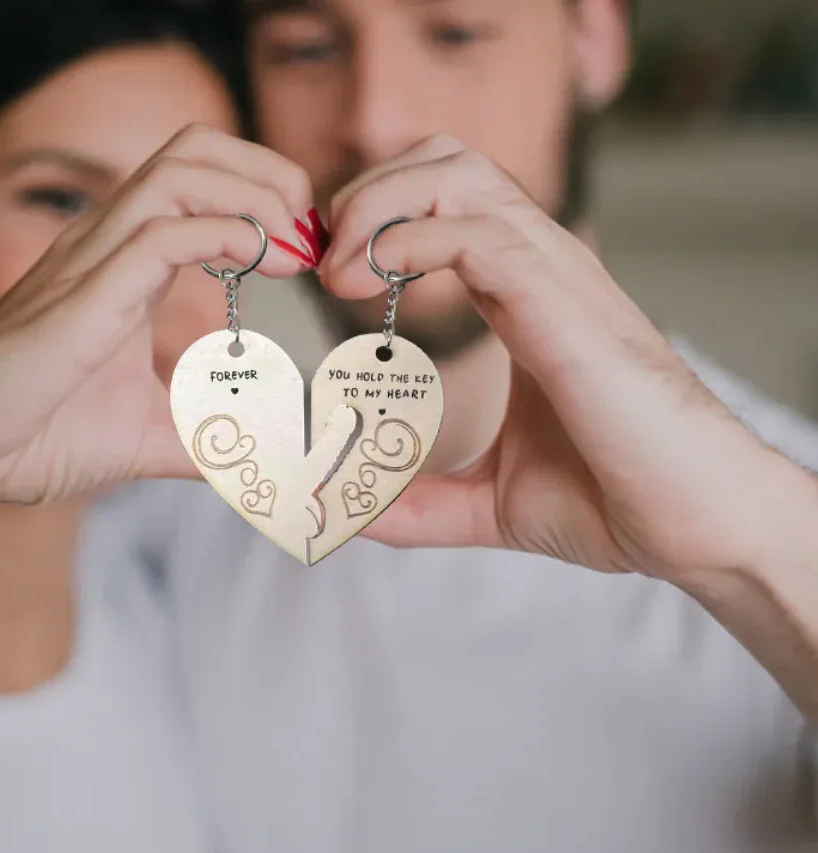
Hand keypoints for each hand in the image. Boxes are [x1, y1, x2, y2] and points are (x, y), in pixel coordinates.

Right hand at [0, 125, 312, 522]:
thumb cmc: (37, 435)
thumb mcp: (147, 434)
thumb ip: (204, 436)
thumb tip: (254, 456)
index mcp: (123, 263)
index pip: (198, 180)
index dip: (263, 196)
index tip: (304, 250)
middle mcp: (106, 245)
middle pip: (193, 149)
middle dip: (267, 173)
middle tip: (310, 232)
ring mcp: (90, 263)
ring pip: (178, 172)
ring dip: (252, 194)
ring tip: (295, 244)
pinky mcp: (81, 298)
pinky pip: (159, 234)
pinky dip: (222, 234)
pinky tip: (260, 262)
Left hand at [320, 135, 798, 585]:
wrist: (694, 524)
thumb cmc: (611, 500)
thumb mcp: (490, 500)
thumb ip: (422, 501)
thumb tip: (358, 515)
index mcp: (523, 297)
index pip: (444, 205)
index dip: (376, 221)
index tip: (329, 274)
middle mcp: (539, 268)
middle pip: (443, 162)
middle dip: (368, 193)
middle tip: (325, 259)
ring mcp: (553, 275)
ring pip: (454, 173)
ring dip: (378, 205)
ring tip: (337, 270)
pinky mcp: (561, 298)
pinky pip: (473, 232)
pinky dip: (405, 241)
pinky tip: (364, 285)